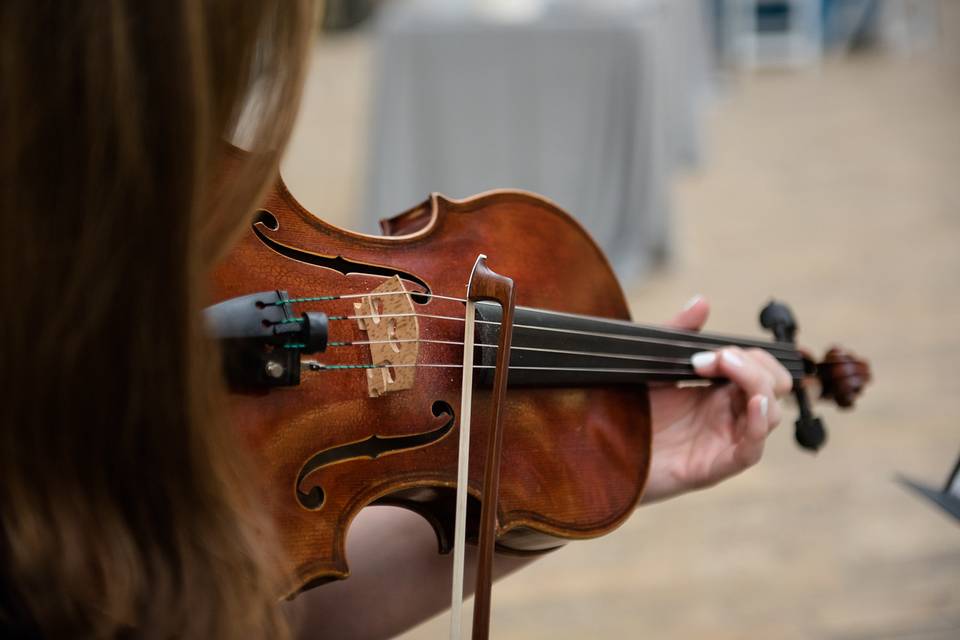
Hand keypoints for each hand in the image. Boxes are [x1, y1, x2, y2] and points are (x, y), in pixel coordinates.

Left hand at [641, 296, 793, 503]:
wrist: (600, 452)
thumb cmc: (627, 414)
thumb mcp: (652, 367)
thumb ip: (677, 334)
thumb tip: (702, 302)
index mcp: (717, 392)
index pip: (760, 368)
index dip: (745, 355)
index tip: (707, 352)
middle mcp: (727, 415)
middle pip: (774, 386)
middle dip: (757, 364)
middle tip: (718, 358)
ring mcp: (723, 441)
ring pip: (769, 412)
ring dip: (758, 383)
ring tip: (726, 368)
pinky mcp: (713, 466)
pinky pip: (752, 449)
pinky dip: (759, 423)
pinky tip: (753, 402)